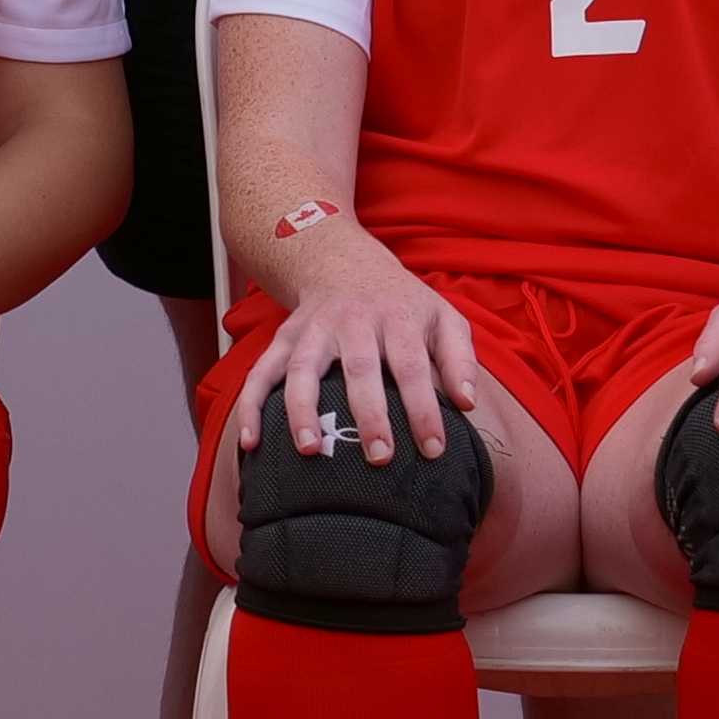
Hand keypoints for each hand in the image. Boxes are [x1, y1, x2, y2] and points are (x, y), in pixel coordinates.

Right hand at [237, 239, 486, 463]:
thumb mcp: (442, 315)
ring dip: (302, 409)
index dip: (424, 408)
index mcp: (397, 317)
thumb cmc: (400, 302)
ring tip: (309, 450)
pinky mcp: (283, 339)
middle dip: (368, 414)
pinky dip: (251, 406)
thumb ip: (460, 358)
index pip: (412, 365)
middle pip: (359, 368)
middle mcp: (352, 321)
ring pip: (303, 368)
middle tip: (379, 457)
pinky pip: (261, 373)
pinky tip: (251, 444)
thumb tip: (467, 404)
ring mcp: (313, 329)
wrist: (342, 261)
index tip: (434, 449)